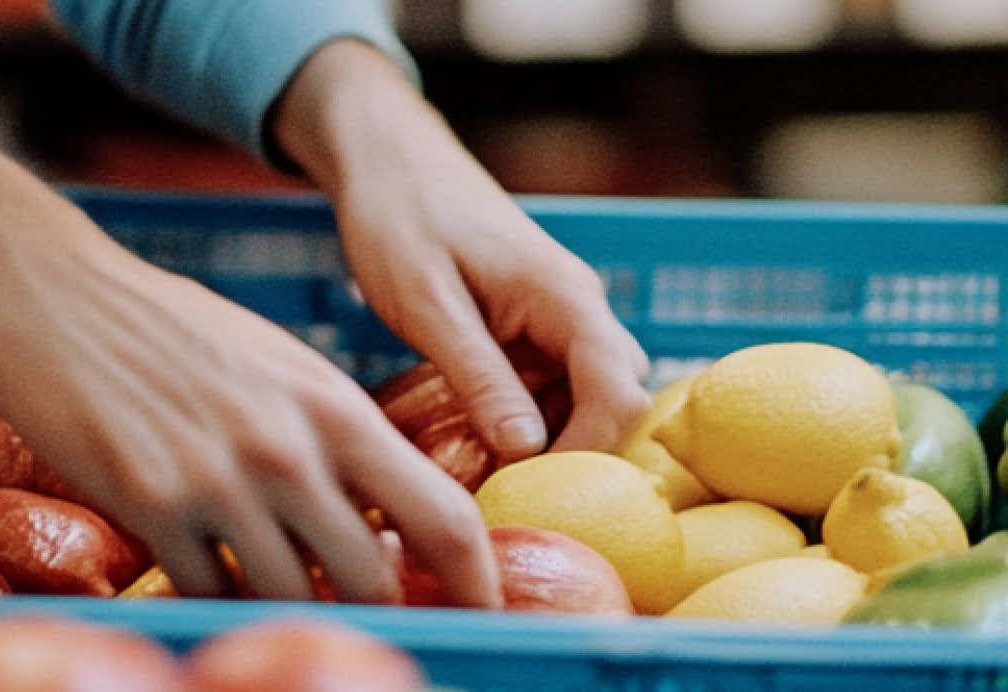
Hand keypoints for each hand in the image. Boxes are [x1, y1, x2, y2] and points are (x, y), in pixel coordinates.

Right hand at [0, 80, 498, 607]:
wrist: (56, 302)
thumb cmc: (173, 331)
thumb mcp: (282, 368)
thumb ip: (337, 437)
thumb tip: (385, 515)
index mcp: (336, 408)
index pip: (443, 514)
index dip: (475, 579)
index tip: (483, 606)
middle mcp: (289, 452)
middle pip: (372, 576)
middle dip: (378, 605)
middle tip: (372, 612)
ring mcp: (219, 486)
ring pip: (294, 596)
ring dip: (295, 606)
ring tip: (283, 591)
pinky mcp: (152, 512)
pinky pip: (210, 592)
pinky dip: (217, 597)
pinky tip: (208, 574)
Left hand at [274, 41, 651, 459]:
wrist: (388, 158)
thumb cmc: (399, 218)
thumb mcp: (428, 305)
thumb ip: (480, 377)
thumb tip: (528, 454)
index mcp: (566, 297)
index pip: (619, 393)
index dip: (587, 453)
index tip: (528, 492)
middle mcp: (580, 308)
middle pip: (618, 401)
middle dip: (575, 455)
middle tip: (508, 493)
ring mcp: (562, 318)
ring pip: (589, 399)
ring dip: (551, 442)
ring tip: (488, 475)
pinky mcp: (538, 328)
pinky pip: (556, 387)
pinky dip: (529, 421)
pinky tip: (481, 442)